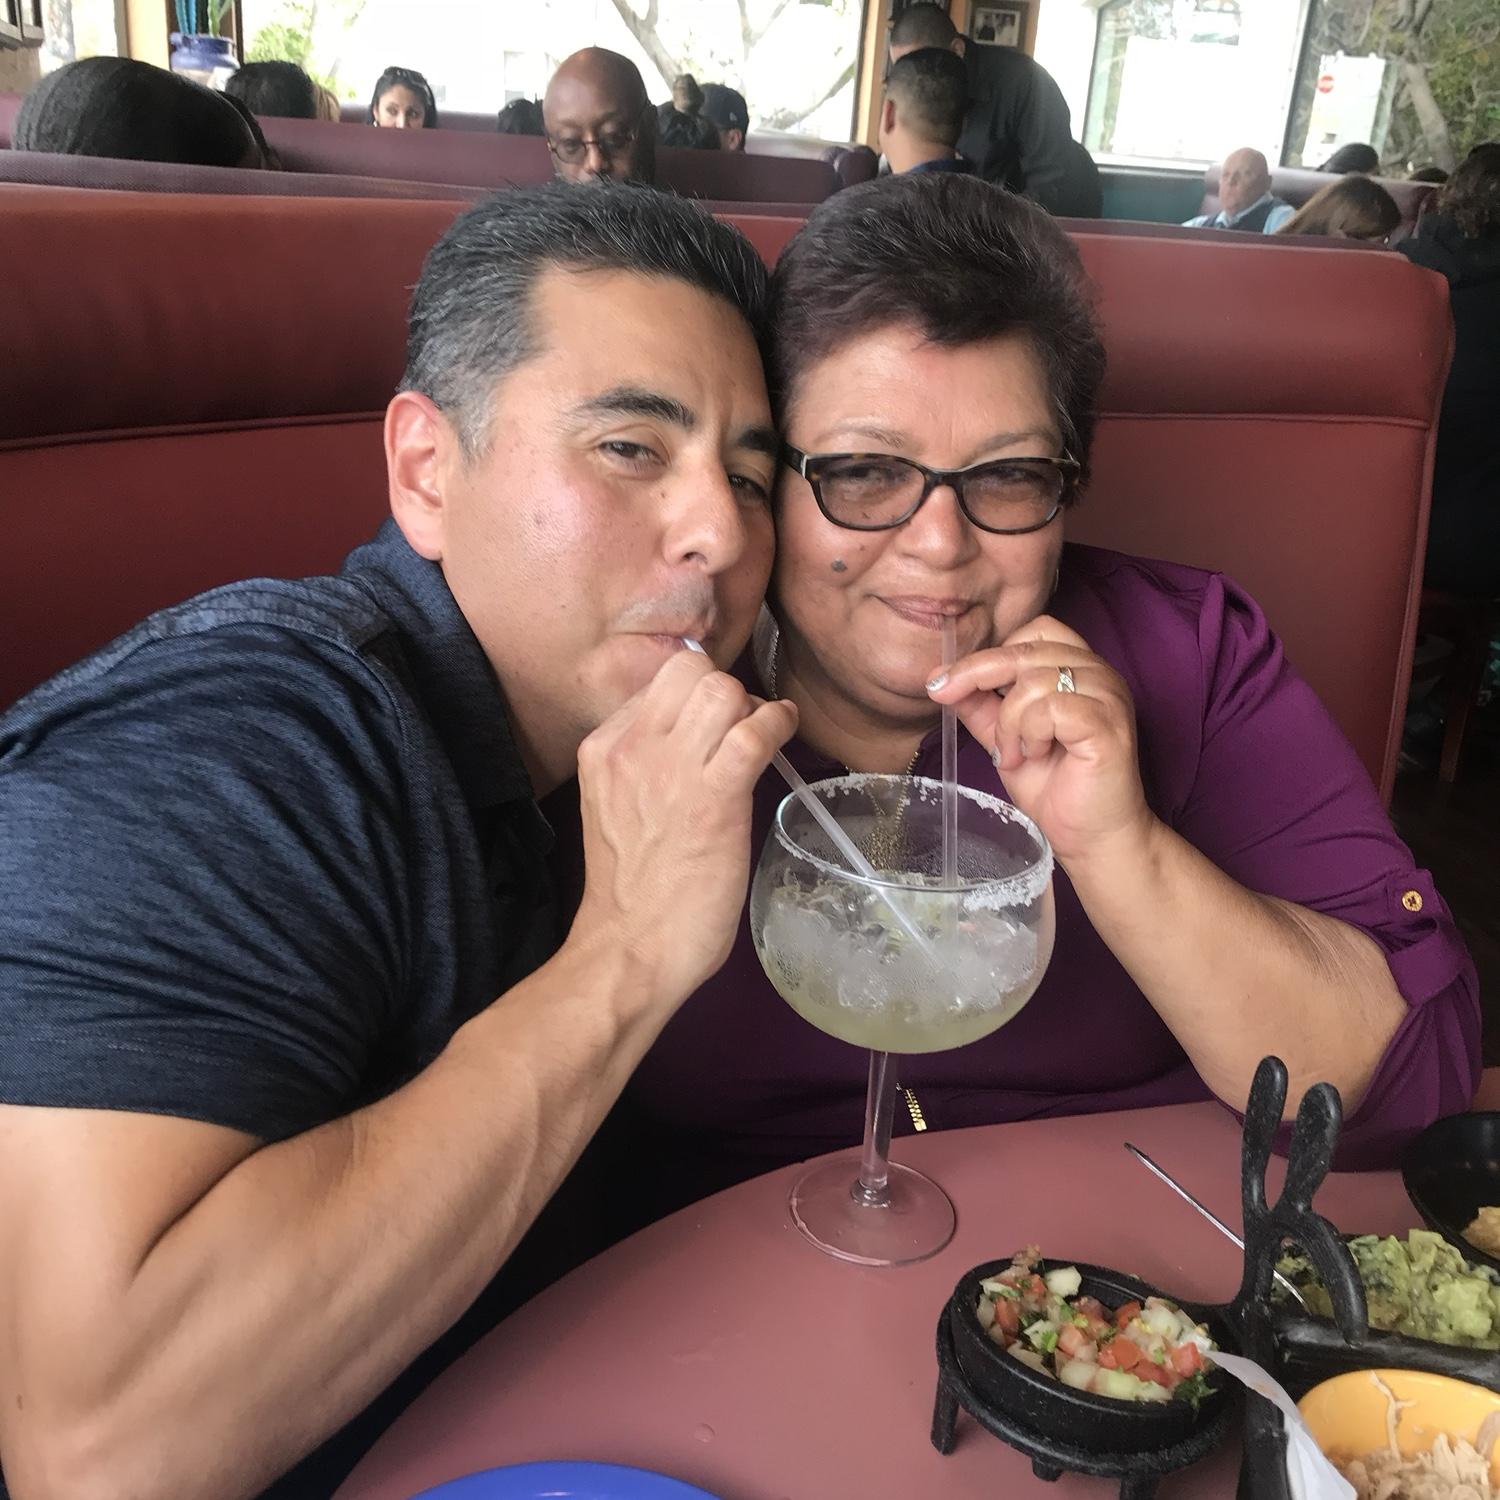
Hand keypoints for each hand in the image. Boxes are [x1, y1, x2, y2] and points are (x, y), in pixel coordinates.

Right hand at [572, 649, 796, 1001]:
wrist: (629, 947)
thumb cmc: (631, 890)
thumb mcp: (619, 805)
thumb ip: (646, 764)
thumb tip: (697, 737)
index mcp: (604, 747)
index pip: (658, 682)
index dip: (695, 693)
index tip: (716, 721)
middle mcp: (632, 746)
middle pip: (690, 670)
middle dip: (726, 690)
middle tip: (741, 727)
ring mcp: (670, 767)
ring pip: (722, 689)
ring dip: (752, 707)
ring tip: (762, 736)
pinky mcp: (714, 796)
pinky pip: (755, 731)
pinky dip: (779, 723)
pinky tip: (785, 733)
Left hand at [926, 616, 1153, 864]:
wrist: (1093, 838)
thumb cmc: (1057, 788)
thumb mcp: (1004, 738)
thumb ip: (981, 706)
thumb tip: (940, 679)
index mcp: (1079, 668)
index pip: (1034, 630)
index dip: (988, 652)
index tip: (945, 683)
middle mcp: (1099, 673)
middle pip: (1026, 649)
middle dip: (978, 676)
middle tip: (949, 701)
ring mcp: (1108, 696)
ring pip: (1034, 680)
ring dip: (1009, 722)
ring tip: (1014, 754)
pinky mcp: (1107, 724)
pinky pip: (1051, 707)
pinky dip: (1030, 733)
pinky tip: (1033, 756)